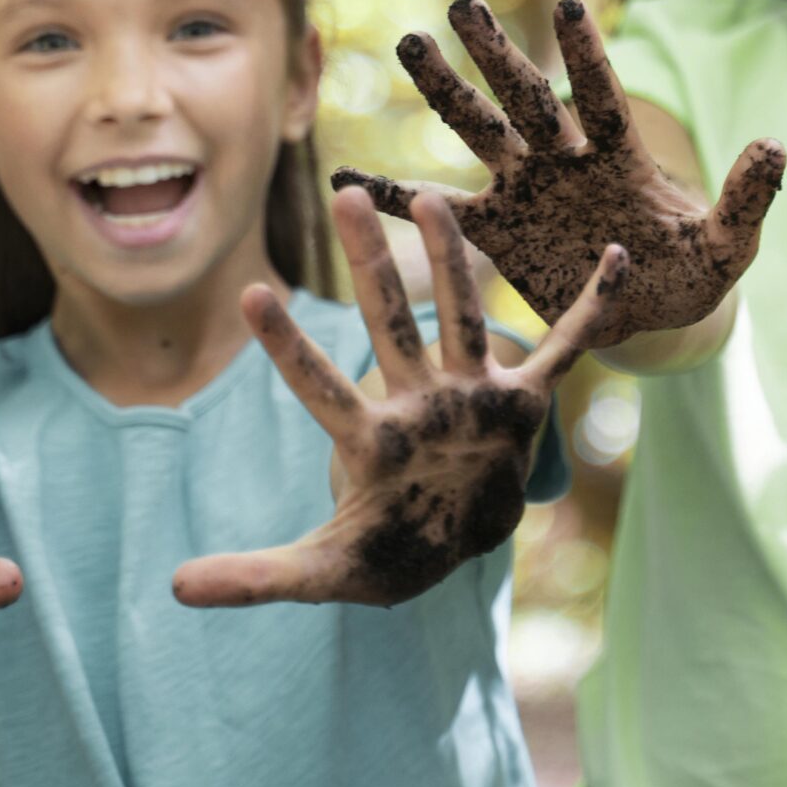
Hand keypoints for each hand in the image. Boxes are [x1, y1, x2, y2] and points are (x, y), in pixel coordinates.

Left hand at [172, 190, 620, 609]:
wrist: (452, 543)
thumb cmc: (385, 553)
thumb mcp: (322, 572)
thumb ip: (254, 577)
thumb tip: (171, 590)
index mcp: (371, 441)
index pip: (319, 388)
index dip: (288, 346)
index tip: (250, 293)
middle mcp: (420, 402)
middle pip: (389, 323)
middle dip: (369, 262)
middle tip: (343, 196)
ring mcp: (471, 396)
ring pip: (460, 315)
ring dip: (452, 259)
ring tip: (435, 199)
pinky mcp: (523, 402)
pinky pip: (564, 348)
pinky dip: (592, 309)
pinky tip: (615, 257)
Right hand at [335, 0, 783, 349]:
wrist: (649, 313)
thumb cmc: (692, 272)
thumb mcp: (728, 246)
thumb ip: (748, 200)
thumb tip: (776, 144)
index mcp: (620, 157)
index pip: (602, 97)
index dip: (587, 56)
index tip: (567, 6)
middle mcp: (566, 160)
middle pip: (527, 99)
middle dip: (497, 55)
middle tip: (462, 3)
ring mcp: (525, 190)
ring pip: (479, 131)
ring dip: (446, 91)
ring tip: (410, 42)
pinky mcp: (496, 232)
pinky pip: (439, 212)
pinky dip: (396, 196)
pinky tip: (347, 180)